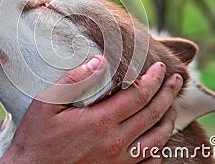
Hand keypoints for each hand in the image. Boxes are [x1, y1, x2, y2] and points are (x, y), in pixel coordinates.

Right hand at [0, 56, 182, 163]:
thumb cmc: (36, 139)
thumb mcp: (46, 104)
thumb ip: (74, 81)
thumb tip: (99, 61)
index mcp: (101, 121)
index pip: (138, 95)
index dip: (153, 80)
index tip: (160, 68)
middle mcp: (116, 142)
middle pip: (153, 114)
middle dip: (168, 93)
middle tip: (178, 80)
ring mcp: (119, 161)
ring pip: (157, 139)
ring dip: (169, 119)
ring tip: (173, 105)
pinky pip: (148, 163)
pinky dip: (159, 148)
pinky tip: (159, 139)